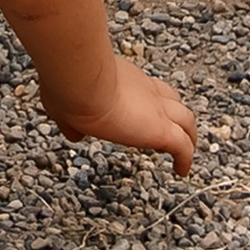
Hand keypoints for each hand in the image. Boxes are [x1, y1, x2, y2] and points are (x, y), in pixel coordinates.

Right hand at [37, 52, 198, 175]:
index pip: (142, 87)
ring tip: (186, 151)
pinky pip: (183, 147)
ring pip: (186, 119)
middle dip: (172, 114)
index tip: (141, 114)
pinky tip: (182, 171)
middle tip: (169, 130)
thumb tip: (74, 134)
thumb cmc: (69, 86)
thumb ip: (69, 118)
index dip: (147, 100)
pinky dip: (186, 159)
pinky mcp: (161, 130)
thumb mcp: (61, 101)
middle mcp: (143, 89)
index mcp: (122, 78)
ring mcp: (156, 109)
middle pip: (171, 99)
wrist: (80, 81)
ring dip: (188, 135)